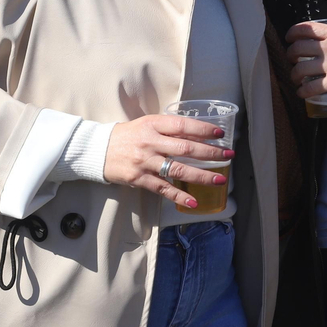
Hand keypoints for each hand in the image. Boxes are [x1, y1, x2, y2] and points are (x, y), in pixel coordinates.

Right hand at [104, 114, 233, 208]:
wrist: (97, 150)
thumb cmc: (128, 135)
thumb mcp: (148, 124)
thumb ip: (169, 128)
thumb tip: (198, 133)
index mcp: (153, 124)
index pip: (183, 125)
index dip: (203, 129)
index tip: (220, 134)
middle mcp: (150, 142)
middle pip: (185, 148)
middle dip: (210, 153)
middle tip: (228, 155)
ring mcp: (145, 161)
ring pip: (178, 169)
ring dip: (202, 176)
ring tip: (219, 180)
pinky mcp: (139, 179)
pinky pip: (163, 188)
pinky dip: (179, 196)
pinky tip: (193, 201)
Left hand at [286, 21, 326, 99]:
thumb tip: (323, 40)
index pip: (304, 29)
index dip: (292, 34)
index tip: (289, 39)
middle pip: (297, 49)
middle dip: (290, 56)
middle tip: (293, 61)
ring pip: (300, 70)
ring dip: (294, 76)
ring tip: (297, 79)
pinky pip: (310, 88)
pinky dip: (302, 92)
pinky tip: (302, 92)